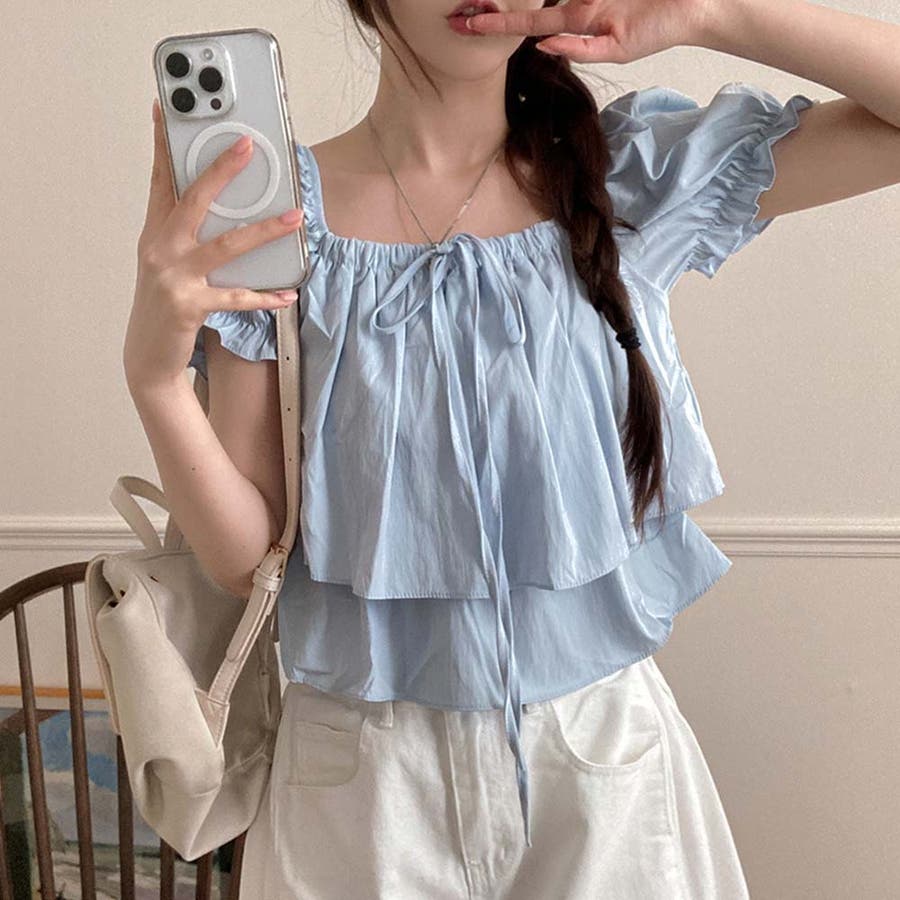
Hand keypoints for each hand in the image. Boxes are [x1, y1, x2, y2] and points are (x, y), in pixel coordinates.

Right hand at [124, 98, 304, 392]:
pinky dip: (265, 298)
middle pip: (193, 201)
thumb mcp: (167, 264)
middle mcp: (160, 249)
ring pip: (225, 245)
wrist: (147, 355)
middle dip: (221, 170)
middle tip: (247, 146)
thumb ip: (186, 236)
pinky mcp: (189, 306)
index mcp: (155, 233)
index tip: (167, 111)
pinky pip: (237, 298)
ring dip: (264, 231)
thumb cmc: (164, 305)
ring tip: (295, 217)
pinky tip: (288, 294)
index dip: (164, 145)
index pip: (161, 181)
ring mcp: (174, 277)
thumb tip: (225, 213)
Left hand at [464, 0, 713, 64]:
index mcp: (575, 20)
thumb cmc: (656, 28)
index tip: (464, 24)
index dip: (495, 24)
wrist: (694, 4)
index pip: (527, 23)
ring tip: (501, 0)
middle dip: (496, 3)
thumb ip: (579, 48)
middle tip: (464, 4)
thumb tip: (542, 44)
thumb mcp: (615, 48)